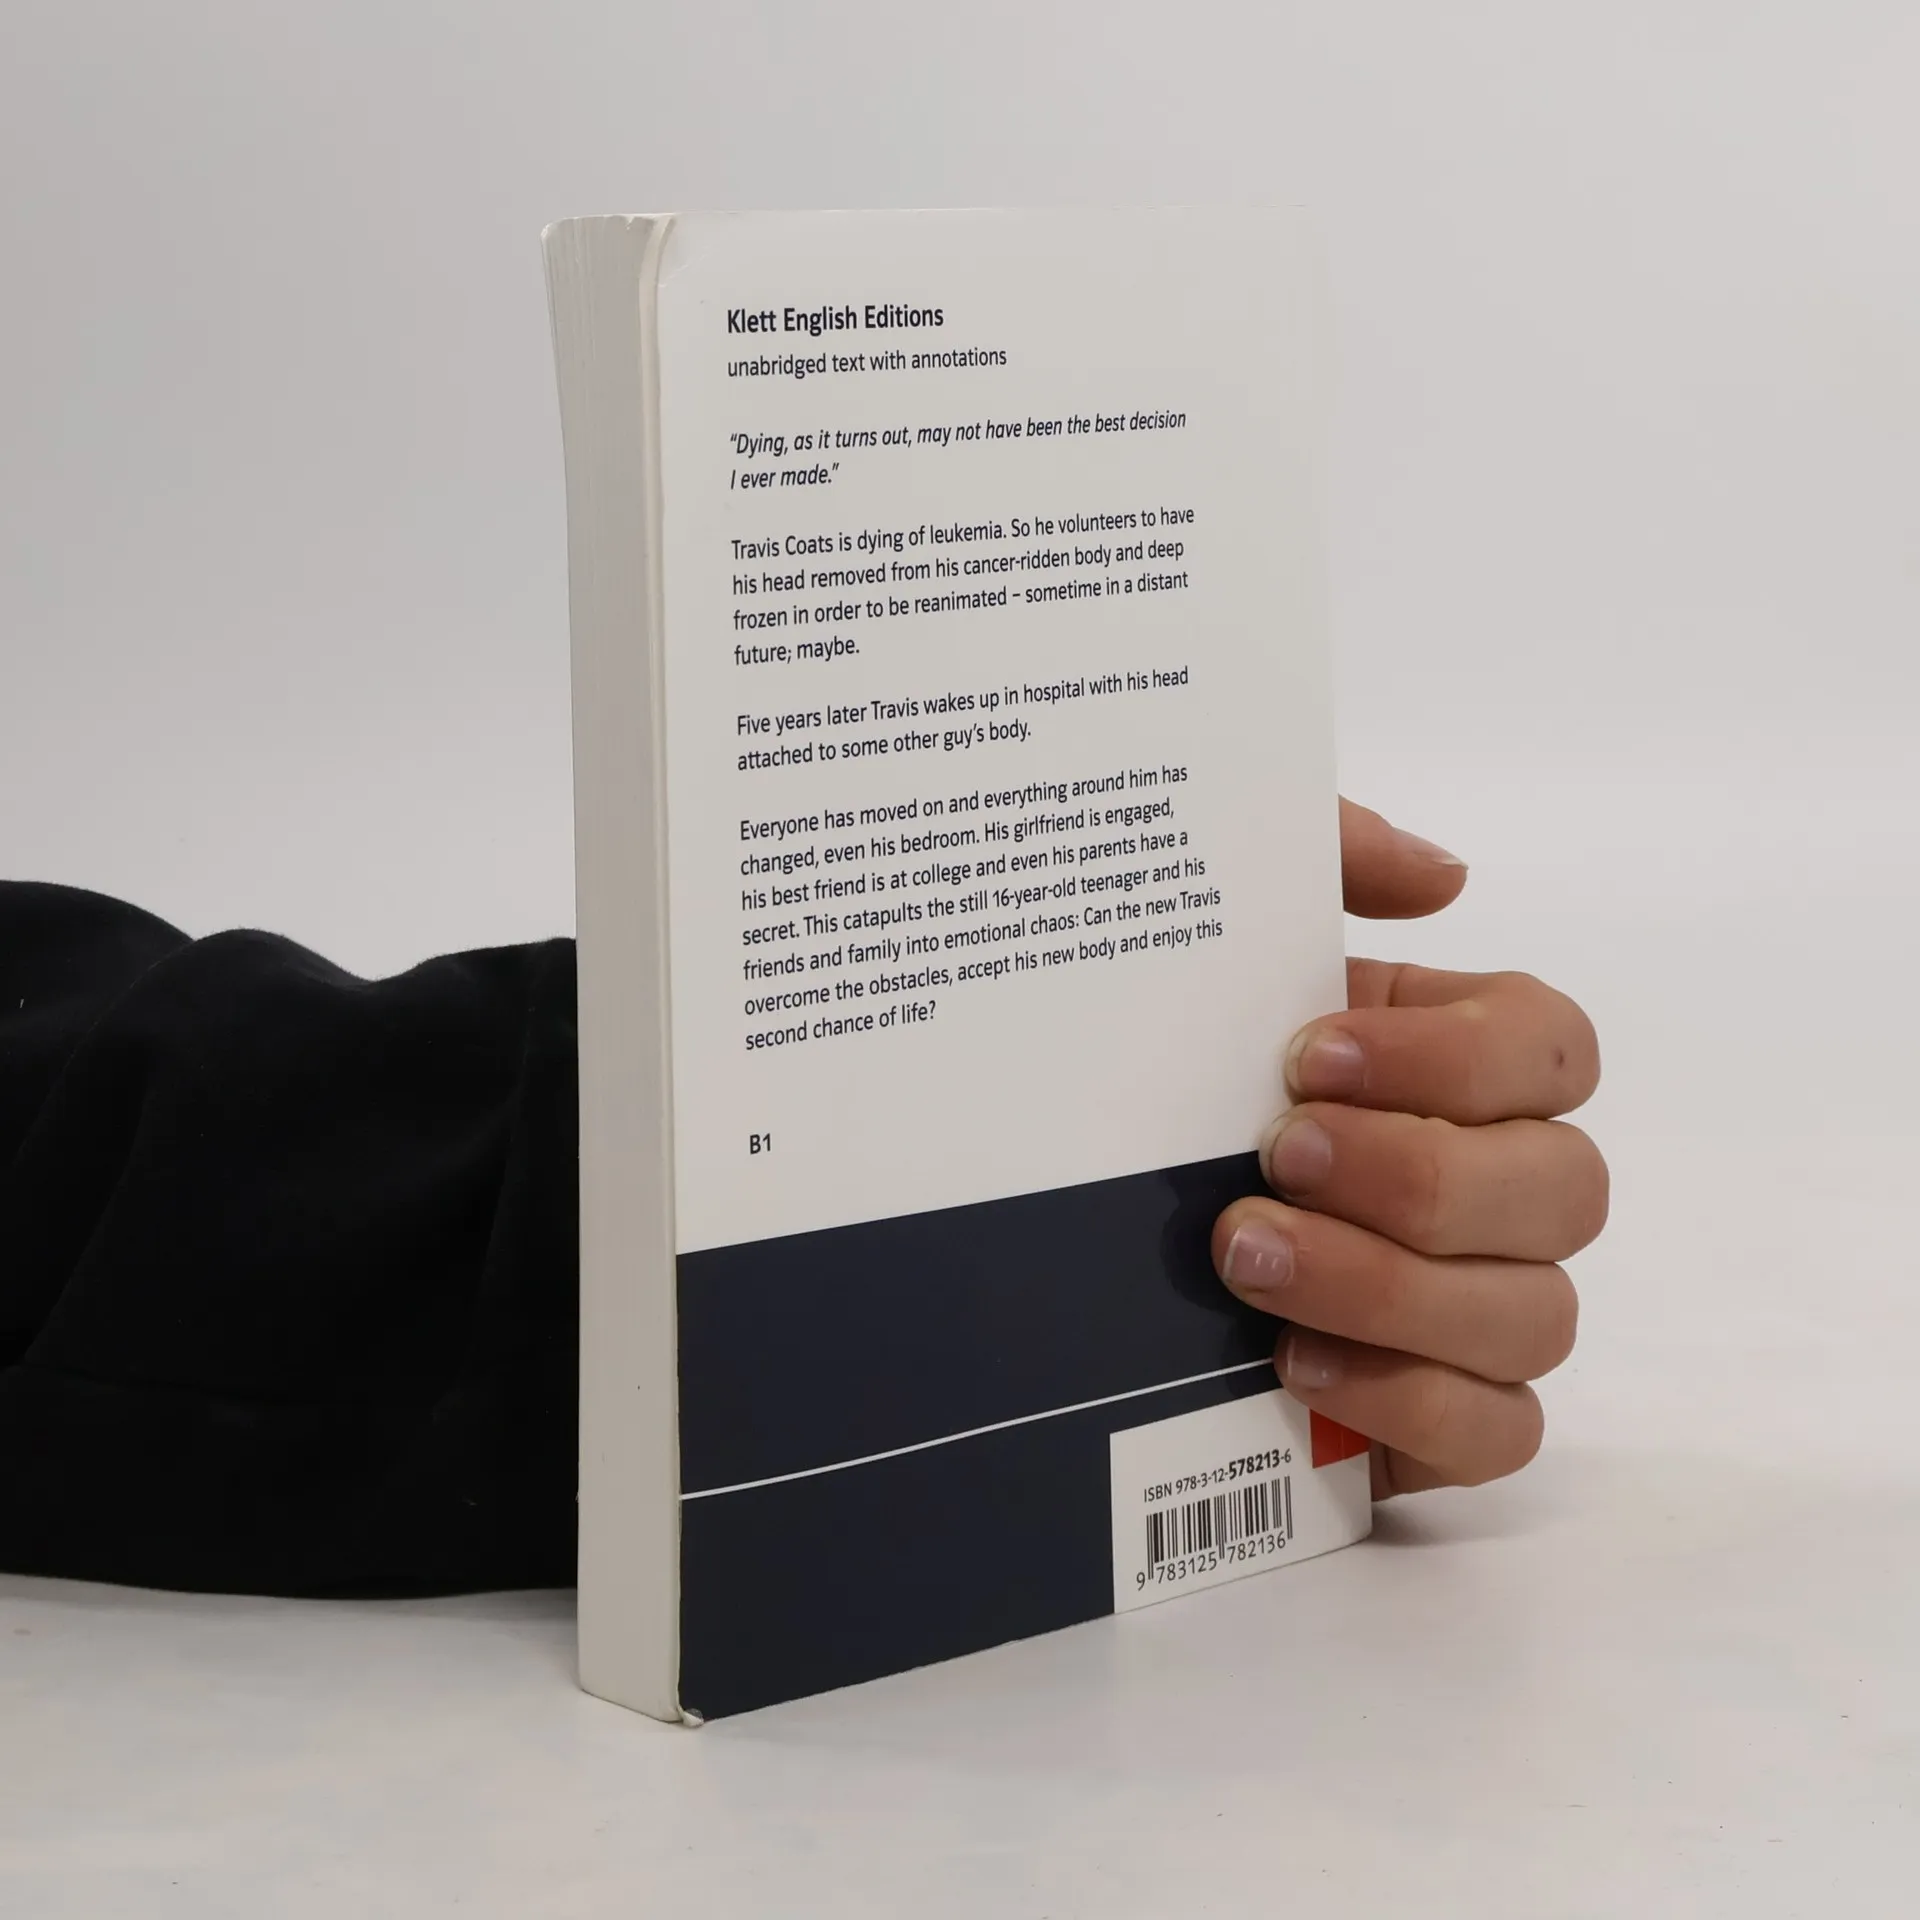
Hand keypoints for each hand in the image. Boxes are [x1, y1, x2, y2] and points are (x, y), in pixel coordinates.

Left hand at [1212, 800, 1606, 1496]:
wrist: (1083, 1234)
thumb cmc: (1186, 1069)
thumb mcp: (1231, 938)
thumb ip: (1328, 859)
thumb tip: (1442, 874)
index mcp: (1468, 1064)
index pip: (1553, 1049)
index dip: (1456, 1054)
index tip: (1308, 1055)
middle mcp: (1506, 1186)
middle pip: (1565, 1187)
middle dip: (1416, 1175)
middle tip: (1274, 1157)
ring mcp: (1491, 1309)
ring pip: (1535, 1316)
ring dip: (1387, 1288)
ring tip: (1243, 1256)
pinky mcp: (1450, 1419)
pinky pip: (1500, 1434)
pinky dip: (1408, 1404)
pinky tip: (1293, 1363)